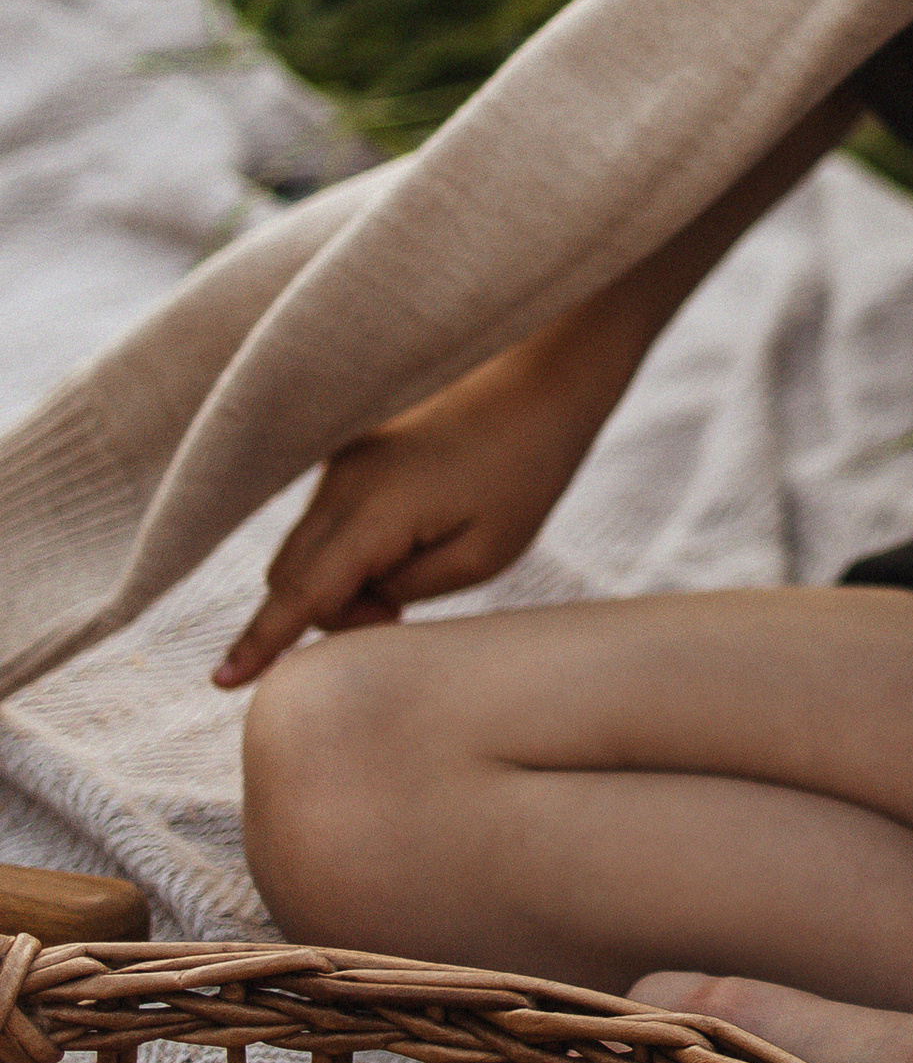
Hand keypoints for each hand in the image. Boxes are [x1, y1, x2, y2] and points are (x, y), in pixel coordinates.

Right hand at [213, 328, 623, 686]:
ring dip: (345, 577)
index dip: (262, 642)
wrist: (541, 381)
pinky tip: (413, 532)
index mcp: (375, 509)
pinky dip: (350, 544)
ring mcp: (342, 460)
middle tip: (401, 613)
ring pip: (308, 547)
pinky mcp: (353, 450)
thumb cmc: (526, 471)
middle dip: (331, 612)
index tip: (222, 681)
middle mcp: (342, 480)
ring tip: (423, 560)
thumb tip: (357, 597)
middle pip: (291, 576)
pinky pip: (328, 516)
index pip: (301, 593)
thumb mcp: (485, 555)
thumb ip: (407, 587)